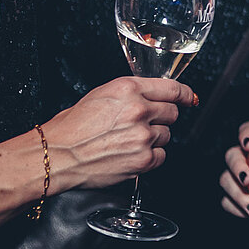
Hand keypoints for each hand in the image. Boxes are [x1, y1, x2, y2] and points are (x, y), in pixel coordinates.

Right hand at [42, 76, 196, 190]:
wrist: (58, 154)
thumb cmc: (72, 127)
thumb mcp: (101, 95)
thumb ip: (132, 93)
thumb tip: (153, 96)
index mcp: (128, 89)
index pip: (173, 88)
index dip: (185, 94)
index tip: (190, 98)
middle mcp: (139, 110)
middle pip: (172, 113)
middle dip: (161, 118)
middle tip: (141, 124)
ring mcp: (143, 136)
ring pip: (167, 135)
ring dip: (154, 138)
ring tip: (128, 140)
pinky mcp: (143, 160)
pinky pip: (161, 156)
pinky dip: (151, 156)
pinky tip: (131, 154)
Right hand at [218, 121, 248, 217]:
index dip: (246, 134)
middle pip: (232, 155)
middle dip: (236, 166)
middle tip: (248, 179)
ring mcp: (240, 177)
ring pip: (226, 179)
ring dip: (236, 193)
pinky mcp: (238, 195)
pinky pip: (227, 200)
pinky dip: (235, 208)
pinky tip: (248, 214)